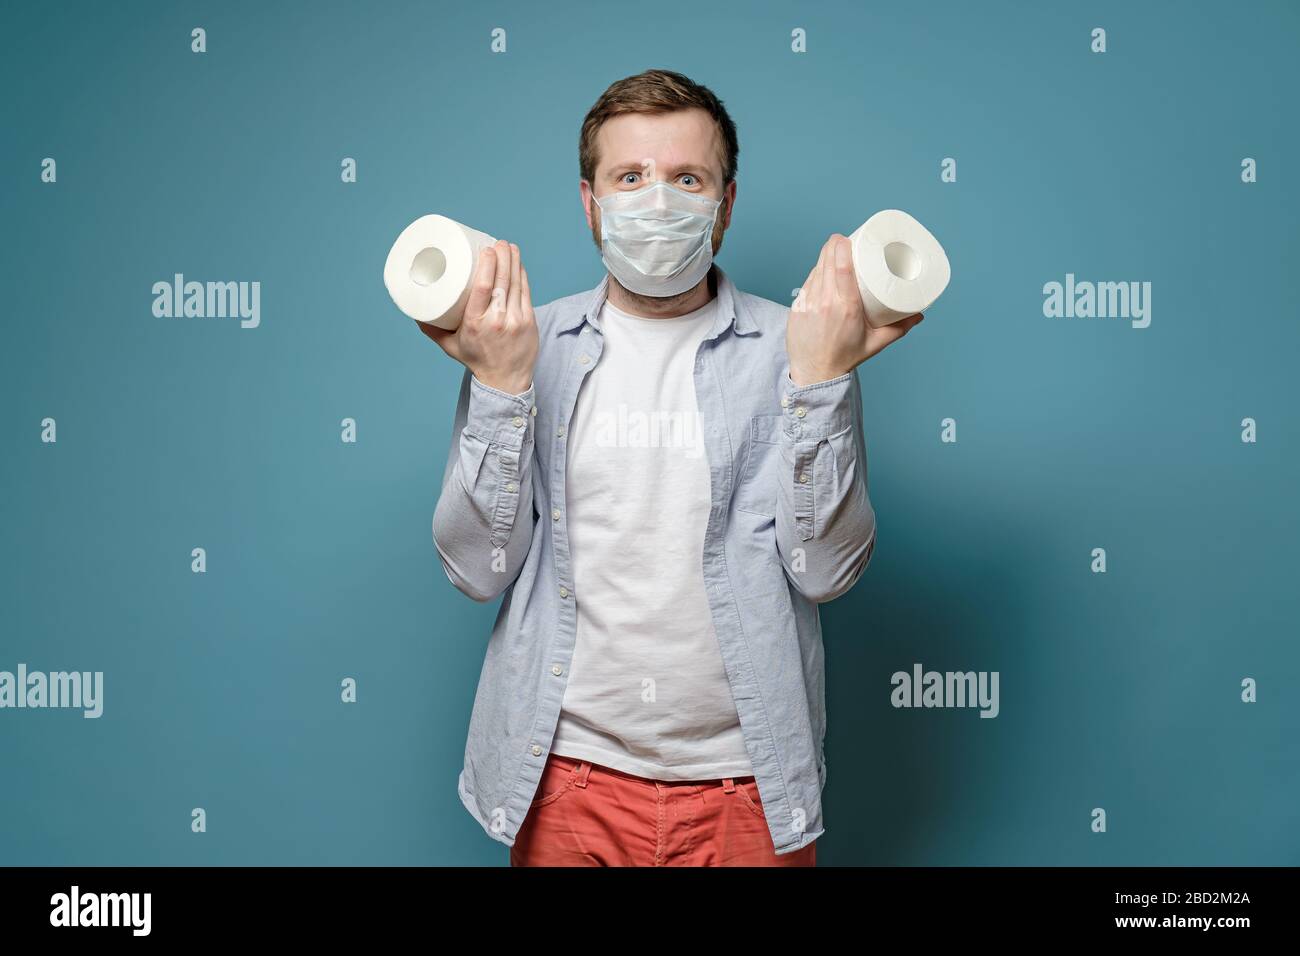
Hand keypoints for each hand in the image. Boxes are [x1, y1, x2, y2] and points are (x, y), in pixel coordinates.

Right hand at [416, 240, 537, 394]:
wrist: (505, 381)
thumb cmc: (476, 360)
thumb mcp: (450, 346)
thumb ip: (432, 328)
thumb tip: (413, 310)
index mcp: (474, 323)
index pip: (482, 287)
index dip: (487, 264)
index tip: (486, 249)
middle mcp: (496, 320)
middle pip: (501, 280)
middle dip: (502, 256)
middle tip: (498, 242)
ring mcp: (515, 320)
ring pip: (516, 283)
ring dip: (514, 261)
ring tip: (509, 246)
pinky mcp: (529, 321)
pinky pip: (526, 291)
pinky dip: (522, 275)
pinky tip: (518, 263)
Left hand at [786, 234, 924, 385]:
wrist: (814, 374)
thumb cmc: (845, 357)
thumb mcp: (876, 343)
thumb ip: (899, 327)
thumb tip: (919, 313)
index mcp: (846, 307)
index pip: (840, 266)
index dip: (841, 246)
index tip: (847, 237)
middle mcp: (824, 302)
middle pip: (825, 260)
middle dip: (834, 246)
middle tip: (845, 242)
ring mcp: (807, 304)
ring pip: (815, 269)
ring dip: (824, 259)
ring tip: (835, 254)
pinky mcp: (796, 308)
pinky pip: (806, 284)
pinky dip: (816, 275)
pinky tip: (822, 273)